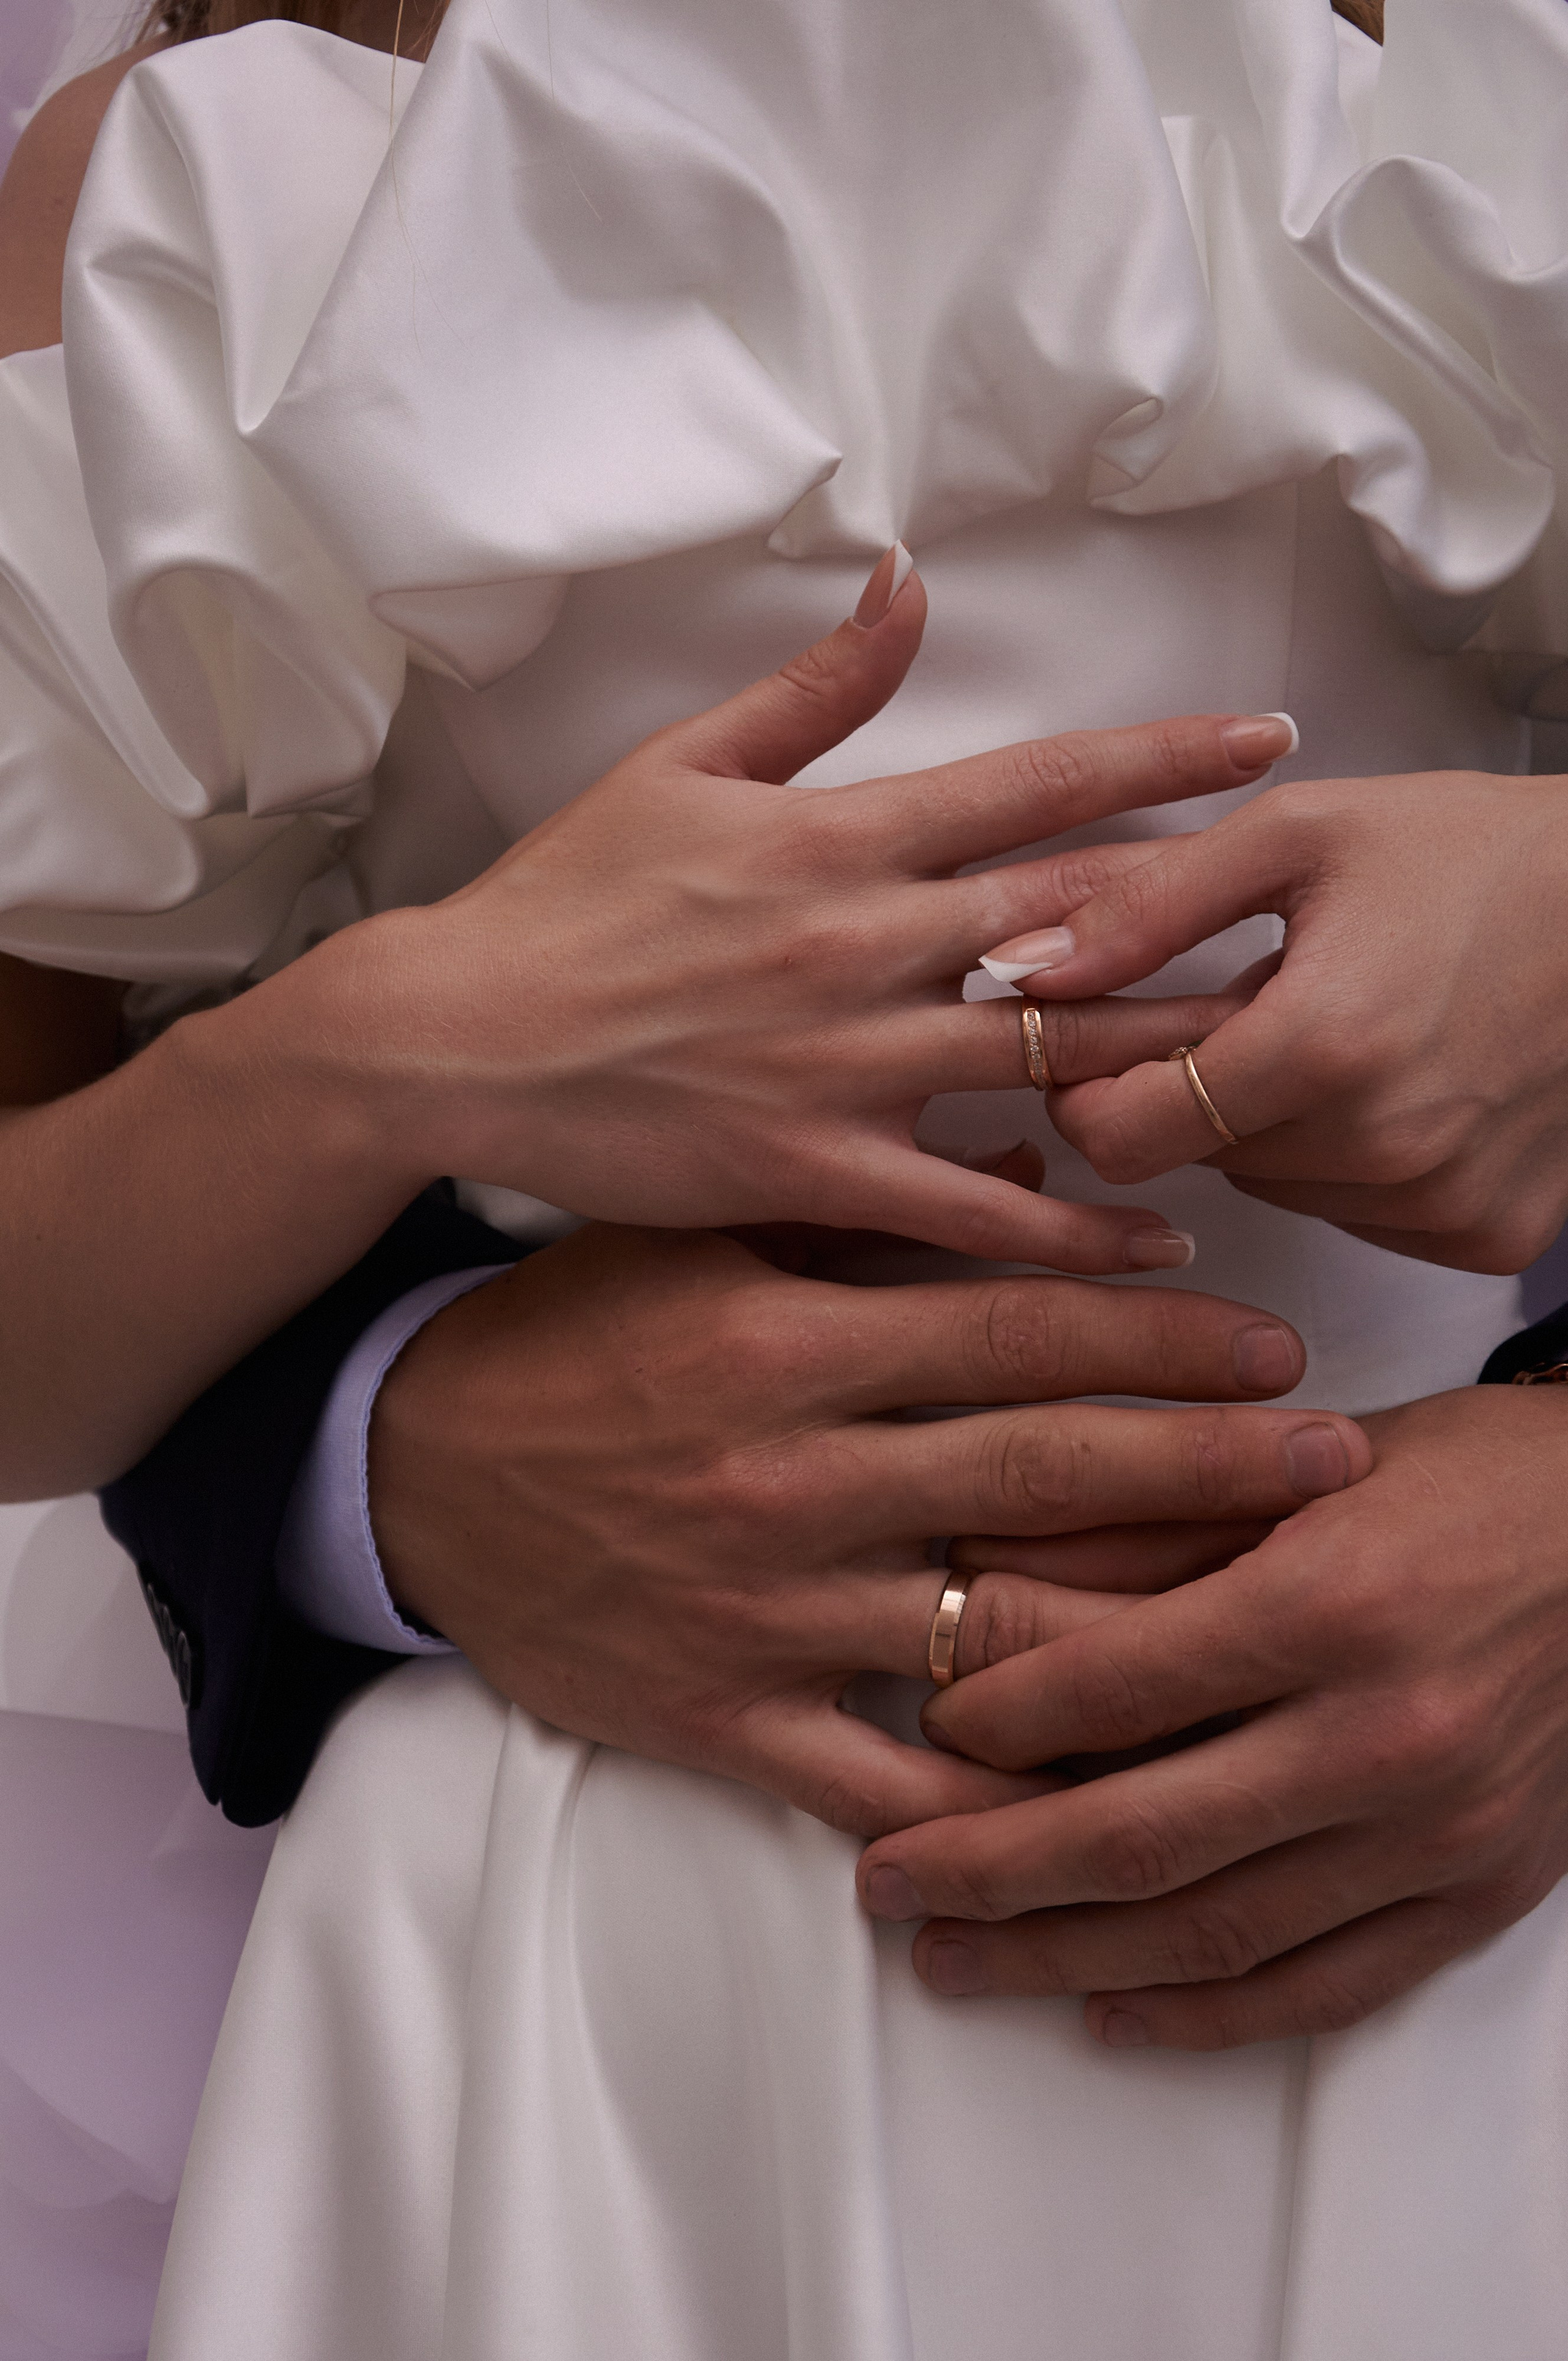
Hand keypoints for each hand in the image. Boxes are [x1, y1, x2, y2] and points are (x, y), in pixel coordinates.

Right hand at [312, 548, 1296, 1271]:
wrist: (453, 1039)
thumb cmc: (561, 903)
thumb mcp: (679, 767)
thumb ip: (811, 690)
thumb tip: (903, 584)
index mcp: (834, 839)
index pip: (1032, 783)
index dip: (1163, 756)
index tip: (1271, 738)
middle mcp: (859, 943)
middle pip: (1074, 921)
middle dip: (1207, 916)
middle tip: (1318, 920)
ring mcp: (843, 1063)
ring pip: (1045, 1057)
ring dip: (1172, 1060)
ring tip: (1281, 1068)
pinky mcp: (813, 1168)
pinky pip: (971, 1207)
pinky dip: (1068, 1229)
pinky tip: (1156, 1242)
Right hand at [369, 1221, 1367, 1837]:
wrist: (405, 1471)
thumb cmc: (565, 1339)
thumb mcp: (697, 1242)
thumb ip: (867, 1219)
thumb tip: (1032, 1175)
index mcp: (791, 1346)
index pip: (1017, 1335)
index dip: (1161, 1341)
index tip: (1274, 1349)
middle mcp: (791, 1476)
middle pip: (1044, 1471)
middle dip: (1207, 1467)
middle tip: (1334, 1468)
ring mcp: (761, 1608)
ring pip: (989, 1633)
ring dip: (1143, 1631)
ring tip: (1265, 1625)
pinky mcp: (719, 1714)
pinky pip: (873, 1784)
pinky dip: (982, 1810)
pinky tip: (1086, 1813)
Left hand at [858, 1386, 1567, 2044]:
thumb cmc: (1474, 1481)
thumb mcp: (1306, 1462)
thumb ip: (1147, 1522)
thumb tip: (979, 1575)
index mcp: (1334, 1602)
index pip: (1118, 1688)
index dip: (994, 1726)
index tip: (911, 1740)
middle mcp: (1387, 1732)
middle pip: (1143, 1833)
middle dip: (990, 1872)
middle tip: (885, 1884)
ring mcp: (1439, 1831)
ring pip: (1216, 1931)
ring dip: (1065, 1960)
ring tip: (955, 1961)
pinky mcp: (1478, 1895)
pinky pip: (1325, 1987)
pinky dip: (1210, 2015)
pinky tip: (1115, 2016)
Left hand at [978, 765, 1567, 1270]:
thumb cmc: (1479, 855)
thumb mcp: (1298, 836)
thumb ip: (1146, 908)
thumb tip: (1024, 972)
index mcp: (1325, 1046)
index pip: (1125, 1138)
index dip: (1093, 1094)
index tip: (1110, 1049)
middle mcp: (1386, 1146)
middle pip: (1199, 1160)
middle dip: (1196, 1089)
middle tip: (1258, 1004)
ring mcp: (1443, 1202)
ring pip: (1275, 1188)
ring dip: (1274, 1123)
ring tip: (1342, 1028)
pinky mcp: (1487, 1235)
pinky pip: (1359, 1215)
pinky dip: (1353, 1159)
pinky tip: (1399, 1081)